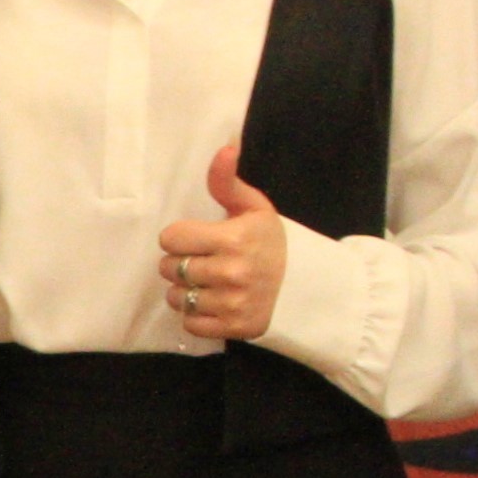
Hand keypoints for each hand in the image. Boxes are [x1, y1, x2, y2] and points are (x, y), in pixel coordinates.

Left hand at [154, 145, 288, 342]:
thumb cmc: (273, 243)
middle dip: (179, 264)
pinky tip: (212, 303)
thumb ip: (228, 182)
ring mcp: (232, 303)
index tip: (195, 239)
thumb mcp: (255, 208)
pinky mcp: (233, 328)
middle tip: (200, 261)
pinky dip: (195, 316)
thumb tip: (225, 149)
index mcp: (232, 239)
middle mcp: (231, 273)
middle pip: (170, 269)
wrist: (308, 288)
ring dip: (183, 291)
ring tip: (204, 283)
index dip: (179, 237)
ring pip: (177, 298)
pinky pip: (190, 324)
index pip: (171, 239)